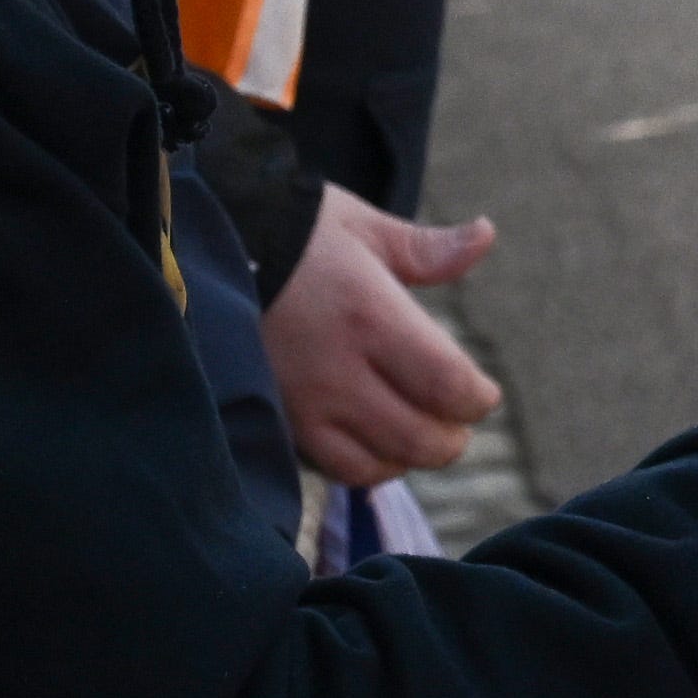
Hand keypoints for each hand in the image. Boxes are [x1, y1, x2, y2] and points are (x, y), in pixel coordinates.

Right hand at [262, 198, 502, 482]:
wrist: (211, 250)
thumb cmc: (300, 235)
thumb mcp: (364, 228)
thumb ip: (427, 248)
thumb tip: (486, 235)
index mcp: (370, 317)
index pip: (445, 384)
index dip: (477, 399)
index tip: (484, 393)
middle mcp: (338, 369)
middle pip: (418, 436)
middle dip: (452, 437)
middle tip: (459, 423)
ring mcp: (304, 403)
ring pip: (377, 463)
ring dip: (412, 457)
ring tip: (424, 435)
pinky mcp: (280, 421)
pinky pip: (333, 469)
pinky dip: (368, 467)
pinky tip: (379, 446)